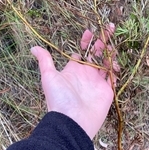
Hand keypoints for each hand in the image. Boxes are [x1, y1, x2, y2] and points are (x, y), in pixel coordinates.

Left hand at [31, 24, 117, 138]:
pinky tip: (114, 66)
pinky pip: (113, 78)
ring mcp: (97, 81)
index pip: (82, 50)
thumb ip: (45, 61)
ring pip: (107, 63)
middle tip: (109, 27)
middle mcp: (87, 73)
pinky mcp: (107, 90)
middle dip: (103, 40)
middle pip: (97, 53)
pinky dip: (115, 71)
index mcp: (74, 68)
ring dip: (111, 53)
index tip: (89, 31)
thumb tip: (33, 47)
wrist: (72, 121)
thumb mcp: (49, 77)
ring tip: (112, 46)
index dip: (86, 40)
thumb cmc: (59, 98)